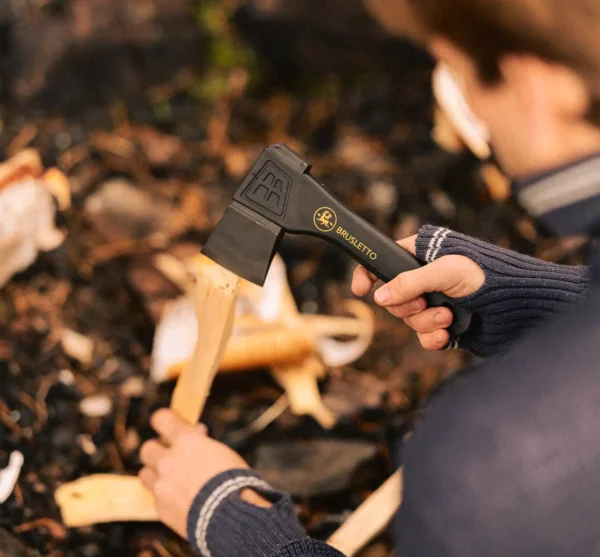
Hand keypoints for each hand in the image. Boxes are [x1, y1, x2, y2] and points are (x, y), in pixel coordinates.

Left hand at [139, 409, 249, 538]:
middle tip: (171, 456)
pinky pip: (155, 497)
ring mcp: (161, 485)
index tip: (170, 425)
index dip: (165, 421)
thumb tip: (197, 433)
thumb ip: (203, 442)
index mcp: (186, 441)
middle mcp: (168, 460)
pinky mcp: (160, 507)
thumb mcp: (221, 452)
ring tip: (172, 479)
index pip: (161, 418)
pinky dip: (165, 497)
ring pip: (145, 473)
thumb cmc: (233, 480)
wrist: (230, 516)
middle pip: (147, 448)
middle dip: (158, 450)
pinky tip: (181, 500)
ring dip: (156, 474)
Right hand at [352, 235, 484, 349]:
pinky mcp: (445, 326)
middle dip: (409, 306)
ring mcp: (435, 303)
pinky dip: (434, 338)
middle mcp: (425, 280)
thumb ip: (408, 283)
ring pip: (410, 320)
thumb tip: (379, 297)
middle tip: (425, 302)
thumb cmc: (487, 276)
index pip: (384, 262)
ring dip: (426, 321)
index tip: (360, 289)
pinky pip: (425, 337)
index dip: (369, 274)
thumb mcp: (444, 272)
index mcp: (422, 256)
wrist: (520, 306)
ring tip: (448, 316)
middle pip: (394, 298)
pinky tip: (449, 333)